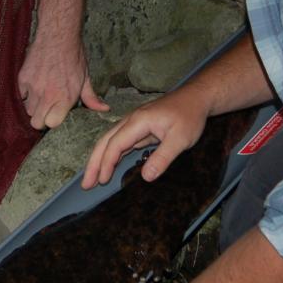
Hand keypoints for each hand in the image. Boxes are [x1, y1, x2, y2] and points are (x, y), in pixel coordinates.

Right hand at [17, 31, 108, 129]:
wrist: (58, 36)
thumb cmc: (73, 57)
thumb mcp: (85, 78)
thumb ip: (91, 98)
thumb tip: (104, 109)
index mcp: (65, 98)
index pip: (52, 124)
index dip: (54, 121)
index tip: (57, 114)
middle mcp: (47, 96)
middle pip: (36, 122)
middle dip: (42, 119)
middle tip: (48, 110)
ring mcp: (33, 87)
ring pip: (28, 110)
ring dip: (34, 106)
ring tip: (42, 96)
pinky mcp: (23, 79)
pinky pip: (20, 95)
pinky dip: (26, 94)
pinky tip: (35, 86)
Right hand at [82, 91, 208, 189]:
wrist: (196, 98)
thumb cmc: (190, 115)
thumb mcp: (181, 138)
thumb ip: (163, 157)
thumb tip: (146, 177)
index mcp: (138, 121)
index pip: (116, 144)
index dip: (107, 163)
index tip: (102, 180)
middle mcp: (131, 121)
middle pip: (105, 142)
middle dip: (94, 163)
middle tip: (85, 184)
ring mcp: (134, 124)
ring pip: (110, 141)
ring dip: (99, 159)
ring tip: (92, 179)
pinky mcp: (139, 128)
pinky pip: (120, 142)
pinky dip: (111, 155)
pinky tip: (109, 166)